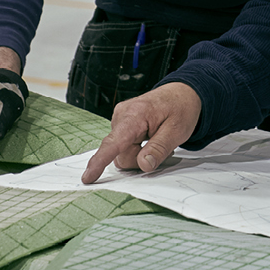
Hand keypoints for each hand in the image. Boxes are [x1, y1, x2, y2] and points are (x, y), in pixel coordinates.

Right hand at [81, 82, 200, 183]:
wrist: (182, 93)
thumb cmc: (181, 108)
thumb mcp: (177, 130)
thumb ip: (159, 149)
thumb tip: (143, 165)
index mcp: (135, 115)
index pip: (114, 142)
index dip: (100, 161)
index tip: (88, 177)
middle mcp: (122, 116)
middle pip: (121, 155)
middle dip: (139, 159)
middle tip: (163, 148)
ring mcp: (120, 119)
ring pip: (122, 153)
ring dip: (139, 154)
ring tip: (157, 141)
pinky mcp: (121, 124)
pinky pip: (123, 147)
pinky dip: (137, 149)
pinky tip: (149, 139)